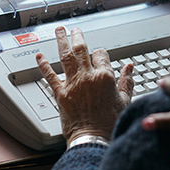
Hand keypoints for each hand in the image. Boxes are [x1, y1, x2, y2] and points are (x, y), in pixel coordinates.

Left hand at [36, 27, 133, 143]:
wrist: (93, 139)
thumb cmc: (110, 123)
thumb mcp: (125, 101)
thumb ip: (127, 82)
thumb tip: (129, 68)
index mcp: (106, 77)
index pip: (102, 55)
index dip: (101, 54)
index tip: (100, 55)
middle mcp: (88, 77)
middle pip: (82, 50)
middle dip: (78, 37)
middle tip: (75, 30)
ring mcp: (73, 84)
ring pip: (66, 57)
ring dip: (61, 41)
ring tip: (59, 31)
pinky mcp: (60, 94)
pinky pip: (50, 76)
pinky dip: (44, 65)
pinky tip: (40, 57)